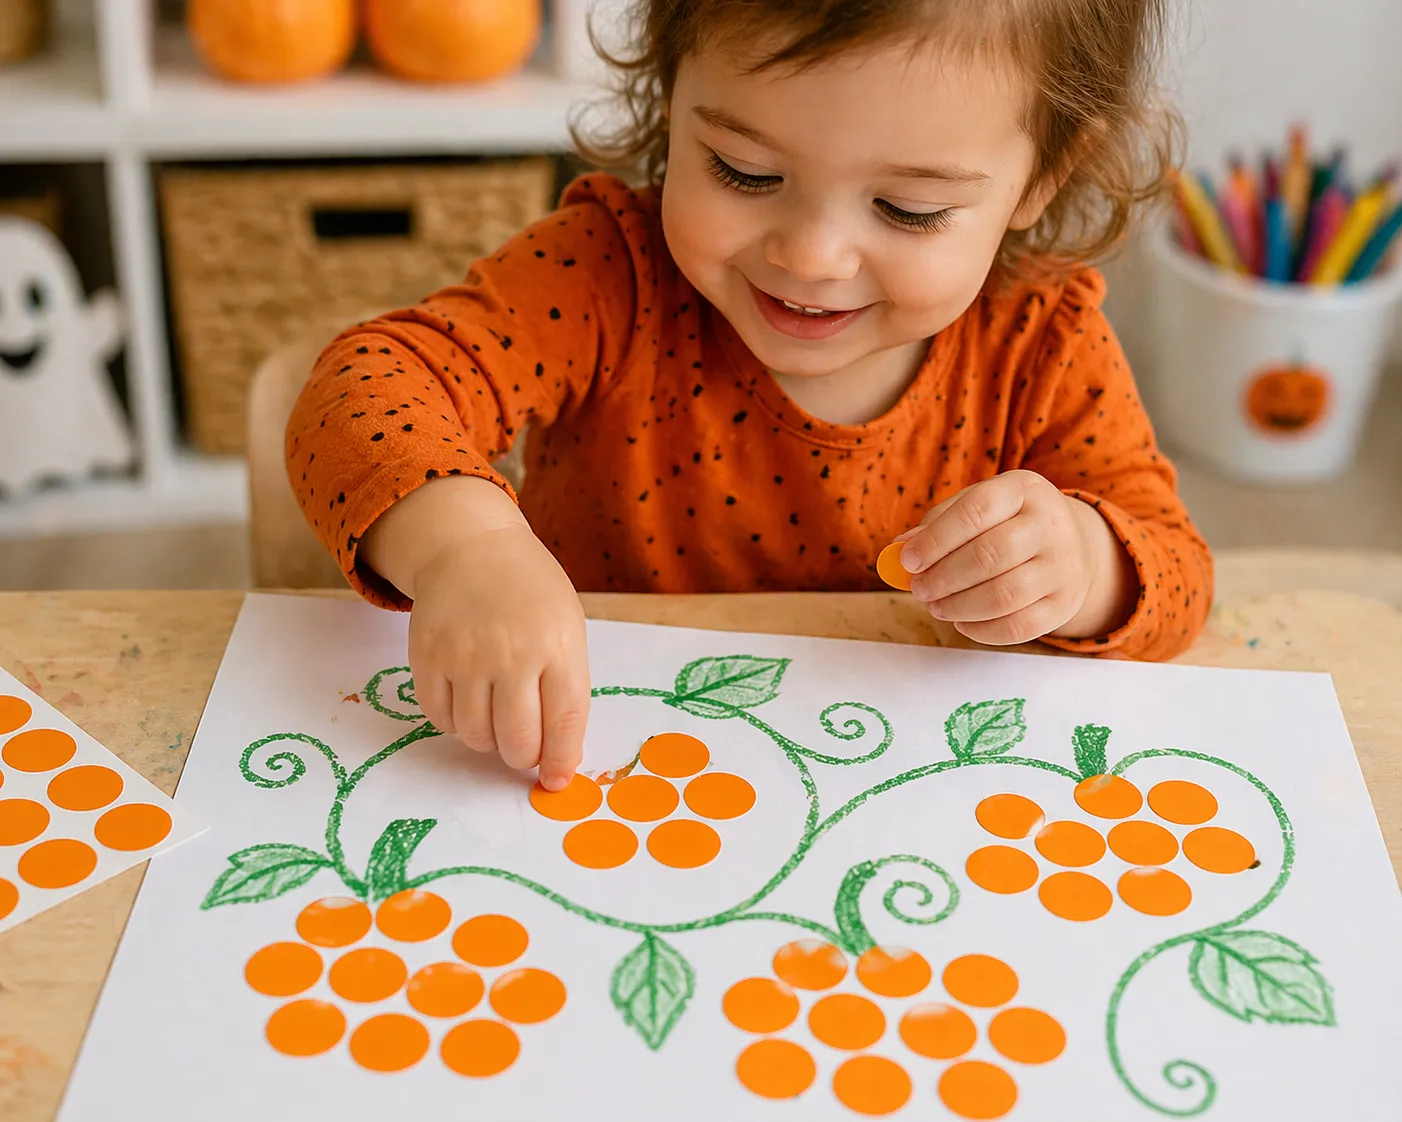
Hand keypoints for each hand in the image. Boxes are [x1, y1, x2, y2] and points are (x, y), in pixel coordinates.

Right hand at [362, 477, 588, 789]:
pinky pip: (440, 718)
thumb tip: (560, 760)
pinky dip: (455, 723)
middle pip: (516, 740)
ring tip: (495, 715)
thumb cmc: (530, 594)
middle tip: (523, 746)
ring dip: (488, 740)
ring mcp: (464, 654)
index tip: (556, 779)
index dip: (560, 761)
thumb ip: (567, 690)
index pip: (564, 724)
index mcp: (558, 645)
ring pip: (475, 736)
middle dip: (523, 756)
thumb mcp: (566, 629)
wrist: (471, 548)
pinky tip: (467, 700)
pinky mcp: (427, 656)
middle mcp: (511, 652)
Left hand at [895, 470, 1134, 645]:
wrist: (1075, 545)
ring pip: (1005, 595)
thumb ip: (939, 523)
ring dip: (959, 606)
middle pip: (991, 555)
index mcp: (1023, 489)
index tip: (907, 561)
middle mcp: (1050, 525)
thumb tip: (901, 549)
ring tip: (936, 607)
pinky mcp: (1065, 603)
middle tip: (919, 590)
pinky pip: (1021, 626)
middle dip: (944, 577)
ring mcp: (1063, 566)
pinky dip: (983, 631)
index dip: (936, 539)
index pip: (976, 510)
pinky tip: (962, 623)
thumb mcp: (980, 507)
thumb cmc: (1010, 523)